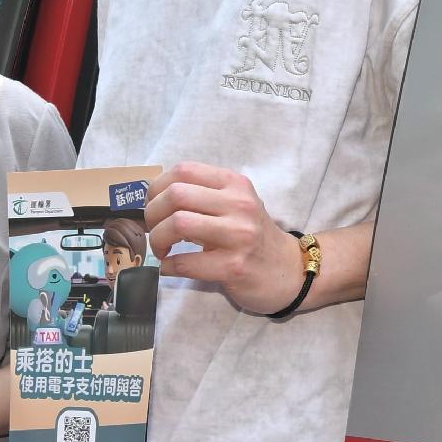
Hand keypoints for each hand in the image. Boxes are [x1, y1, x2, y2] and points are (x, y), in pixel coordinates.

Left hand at [145, 163, 303, 313]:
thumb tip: (155, 197)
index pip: (183, 170)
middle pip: (176, 195)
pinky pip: (186, 262)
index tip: (154, 206)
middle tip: (154, 231)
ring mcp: (239, 235)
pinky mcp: (234, 266)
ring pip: (178, 224)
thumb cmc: (254, 236)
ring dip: (158, 240)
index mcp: (235, 184)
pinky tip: (170, 268)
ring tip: (161, 250)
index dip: (157, 188)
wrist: (289, 271)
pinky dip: (168, 266)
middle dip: (152, 215)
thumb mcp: (236, 205)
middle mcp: (239, 204)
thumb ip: (204, 196)